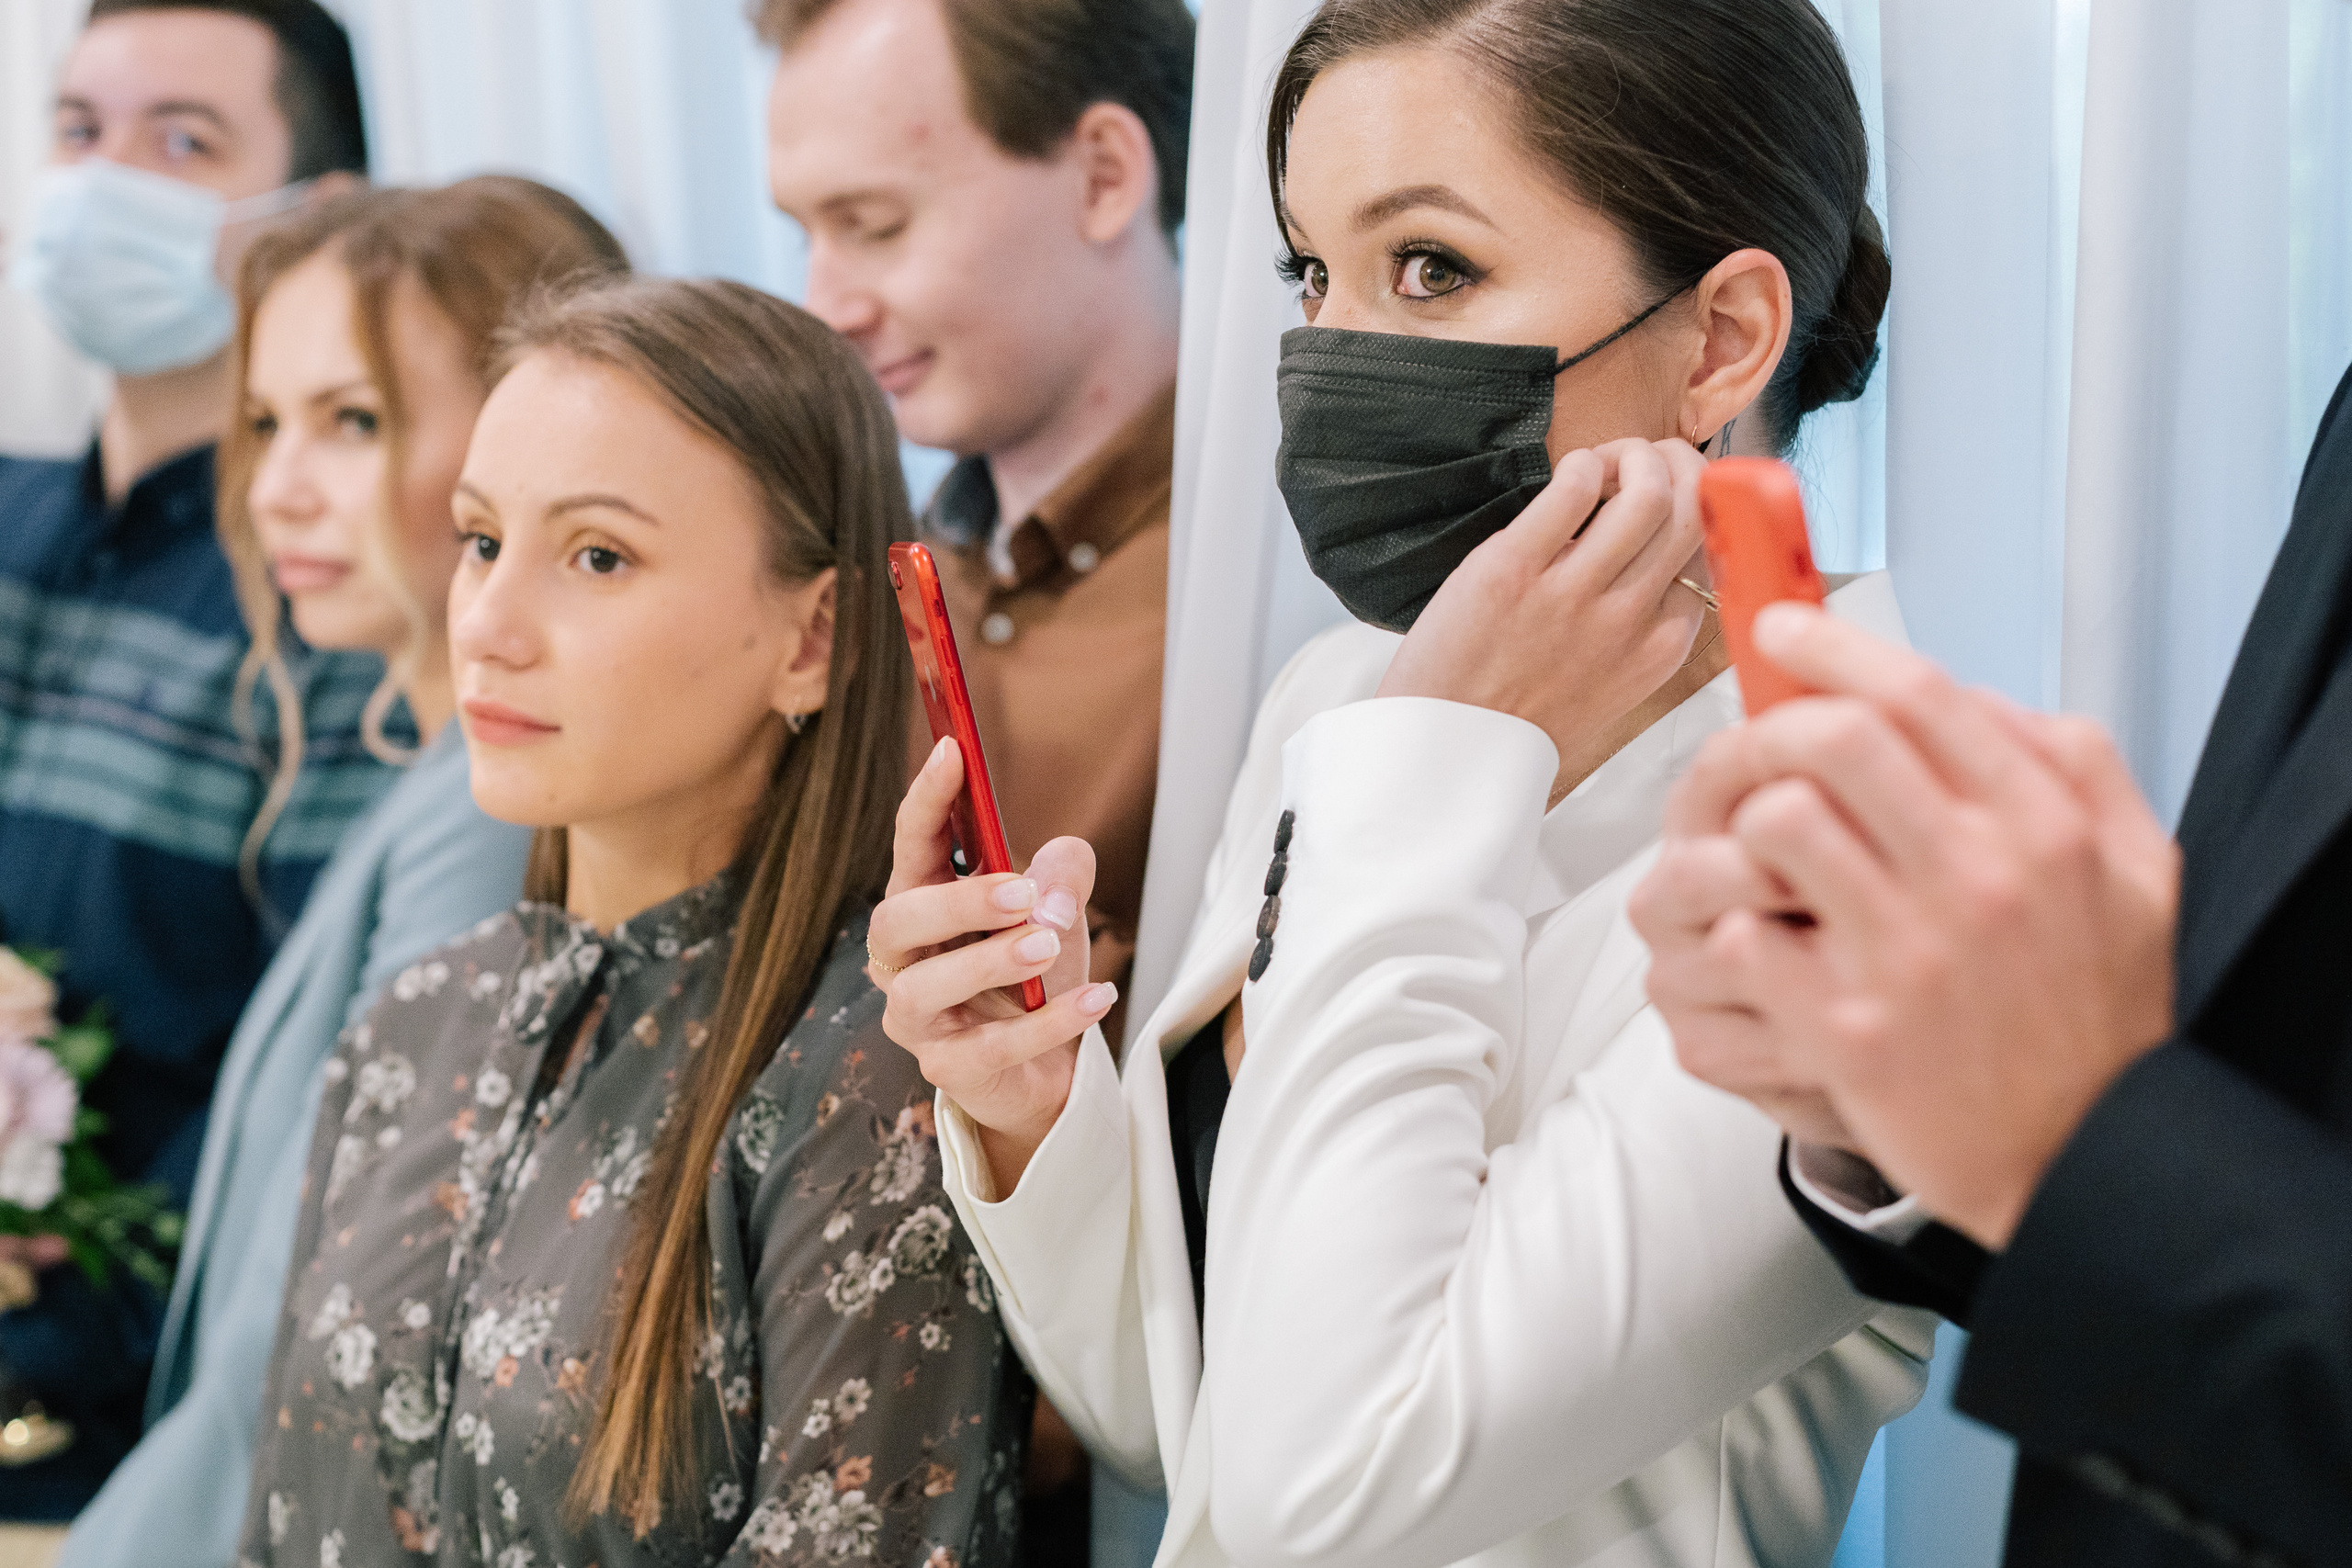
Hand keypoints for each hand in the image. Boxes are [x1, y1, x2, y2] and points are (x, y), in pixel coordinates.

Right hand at [869, 739, 1116, 1192]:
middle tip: (1021, 893)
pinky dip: (1048, 1022)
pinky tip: (1096, 998)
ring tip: (1047, 944)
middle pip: (897, 921)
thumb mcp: (1056, 915)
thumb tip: (1055, 873)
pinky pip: (989, 1047)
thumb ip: (1061, 876)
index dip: (927, 798)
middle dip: (957, 901)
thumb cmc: (1032, 979)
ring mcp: (918, 1020)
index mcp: (922, 906)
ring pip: (926, 988)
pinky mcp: (948, 1070)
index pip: (910, 845)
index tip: (953, 751)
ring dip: (990, 961)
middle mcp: (904, 962)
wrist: (1041, 1071)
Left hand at [1377, 439, 1709, 778]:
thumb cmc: (1521, 717)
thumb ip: (1642, 627)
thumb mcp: (1611, 685)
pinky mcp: (1514, 568)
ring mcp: (1573, 593)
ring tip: (1607, 463)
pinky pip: (1573, 488)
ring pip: (1647, 492)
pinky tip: (1570, 474)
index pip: (1709, 557)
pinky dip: (1583, 464)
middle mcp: (1627, 619)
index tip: (1666, 501)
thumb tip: (1652, 554)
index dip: (1693, 513)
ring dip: (1635, 456)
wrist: (1449, 748)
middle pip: (1692, 514)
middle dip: (1679, 467)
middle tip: (1648, 460)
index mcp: (1658, 649)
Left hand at [1648, 608, 2178, 1247]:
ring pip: (1776, 823)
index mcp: (2044, 828)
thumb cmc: (2098, 1015)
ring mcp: (1907, 956)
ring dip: (1744, 824)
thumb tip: (1978, 696)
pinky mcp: (1847, 1031)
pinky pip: (1746, 935)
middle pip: (1832, 737)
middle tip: (1751, 741)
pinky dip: (1737, 927)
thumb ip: (2074, 769)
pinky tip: (1760, 938)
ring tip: (1754, 850)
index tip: (1781, 630)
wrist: (2091, 1161)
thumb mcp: (2138, 875)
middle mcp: (1977, 879)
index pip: (1920, 693)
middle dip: (1772, 723)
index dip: (1835, 645)